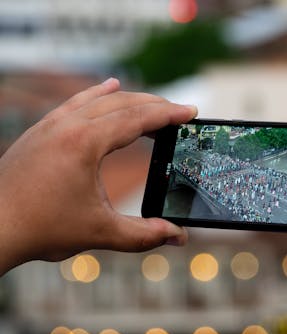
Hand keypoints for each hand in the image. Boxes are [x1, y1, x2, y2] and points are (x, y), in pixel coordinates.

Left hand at [0, 78, 196, 273]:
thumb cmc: (39, 228)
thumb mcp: (100, 232)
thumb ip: (144, 234)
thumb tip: (178, 236)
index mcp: (85, 142)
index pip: (137, 118)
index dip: (169, 114)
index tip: (190, 111)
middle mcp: (67, 125)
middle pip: (122, 103)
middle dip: (155, 105)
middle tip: (179, 112)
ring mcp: (51, 125)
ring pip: (99, 100)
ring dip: (130, 100)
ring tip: (153, 103)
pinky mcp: (41, 131)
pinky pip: (76, 102)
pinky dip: (98, 94)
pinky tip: (108, 87)